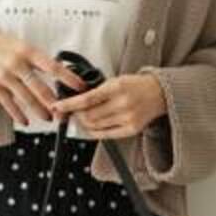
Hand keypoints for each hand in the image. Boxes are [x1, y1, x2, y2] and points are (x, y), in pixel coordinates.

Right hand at [0, 21, 88, 126]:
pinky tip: (26, 121)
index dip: (68, 78)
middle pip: (40, 88)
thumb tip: (57, 71)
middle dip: (55, 103)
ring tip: (49, 118)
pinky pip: (9, 104)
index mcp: (27, 50)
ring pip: (26, 99)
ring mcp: (4, 76)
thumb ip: (35, 58)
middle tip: (66, 112)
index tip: (81, 86)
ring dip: (40, 111)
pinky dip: (18, 114)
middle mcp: (16, 64)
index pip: (52, 66)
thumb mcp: (19, 43)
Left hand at [49, 73, 166, 139]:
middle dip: (75, 115)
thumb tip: (75, 100)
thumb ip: (96, 90)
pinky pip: (105, 134)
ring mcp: (127, 118)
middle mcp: (122, 104)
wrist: (159, 93)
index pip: (87, 99)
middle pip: (89, 116)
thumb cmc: (134, 85)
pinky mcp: (131, 129)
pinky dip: (93, 132)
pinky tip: (89, 126)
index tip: (57, 107)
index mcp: (117, 87)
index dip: (69, 105)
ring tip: (80, 117)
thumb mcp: (115, 80)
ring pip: (95, 126)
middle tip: (69, 112)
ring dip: (83, 123)